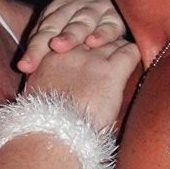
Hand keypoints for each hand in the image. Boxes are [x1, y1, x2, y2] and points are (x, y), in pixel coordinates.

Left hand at [18, 0, 125, 74]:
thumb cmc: (79, 13)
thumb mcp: (60, 20)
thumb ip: (44, 39)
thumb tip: (25, 67)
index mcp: (57, 11)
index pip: (42, 31)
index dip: (33, 48)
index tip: (24, 66)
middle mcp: (74, 9)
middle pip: (57, 26)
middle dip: (45, 41)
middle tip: (34, 58)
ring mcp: (95, 11)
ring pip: (81, 22)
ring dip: (70, 34)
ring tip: (59, 46)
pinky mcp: (115, 18)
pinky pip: (109, 25)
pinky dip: (102, 33)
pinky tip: (94, 42)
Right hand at [26, 39, 140, 128]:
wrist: (53, 135)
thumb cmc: (44, 124)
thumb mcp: (35, 97)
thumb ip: (46, 83)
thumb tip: (55, 88)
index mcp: (48, 58)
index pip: (70, 37)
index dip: (81, 43)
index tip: (87, 56)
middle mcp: (69, 51)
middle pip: (92, 33)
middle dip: (101, 40)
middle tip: (109, 55)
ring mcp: (91, 59)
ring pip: (113, 39)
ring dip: (118, 48)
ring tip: (123, 60)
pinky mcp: (110, 71)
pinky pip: (129, 52)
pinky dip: (133, 56)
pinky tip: (134, 64)